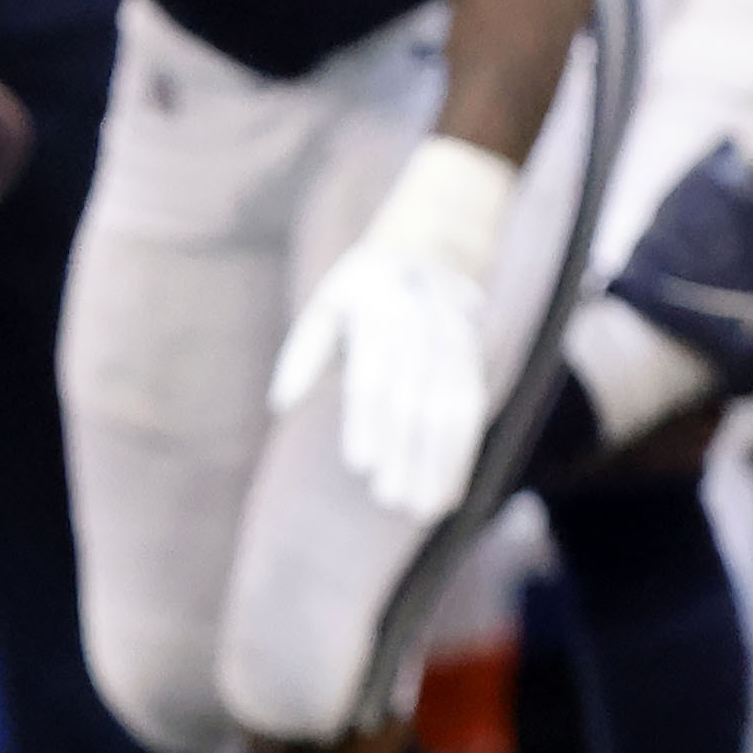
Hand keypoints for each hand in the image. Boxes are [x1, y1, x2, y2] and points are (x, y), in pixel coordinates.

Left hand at [271, 136, 509, 522]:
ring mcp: (453, 340)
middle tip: (392, 500)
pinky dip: (464, 451)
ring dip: (440, 460)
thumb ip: (304, 352)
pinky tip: (452, 487)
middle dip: (407, 452)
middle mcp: (422, 325)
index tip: (361, 464)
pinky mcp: (473, 356)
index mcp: (381, 310)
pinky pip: (473, 406)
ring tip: (423, 506)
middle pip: (416, 398)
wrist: (429, 245)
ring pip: (451, 406)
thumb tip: (279, 403)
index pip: (376, 373)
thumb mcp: (329, 305)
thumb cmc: (363, 287)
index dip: (369, 419)